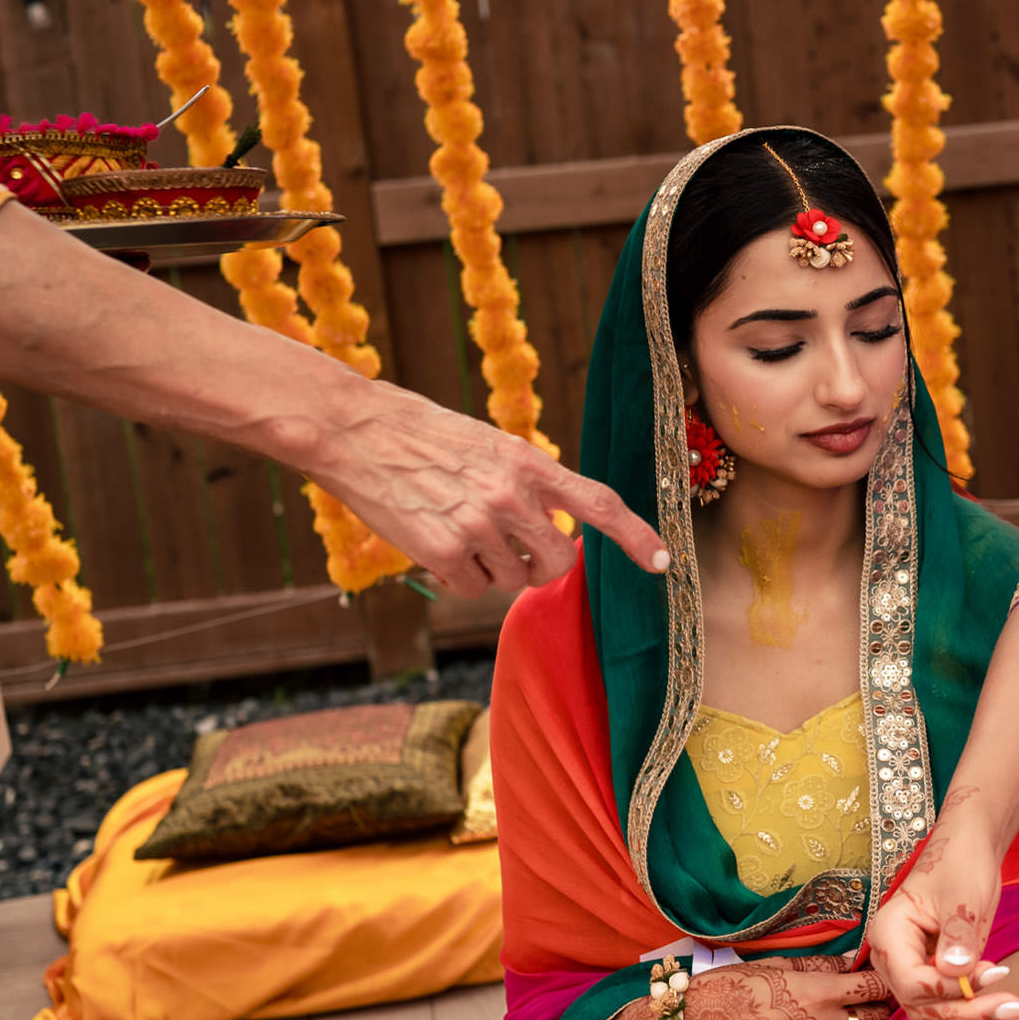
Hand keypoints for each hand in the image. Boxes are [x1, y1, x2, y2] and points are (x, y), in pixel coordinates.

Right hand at [306, 379, 667, 595]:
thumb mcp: (491, 446)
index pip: (600, 504)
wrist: (357, 430)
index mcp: (530, 463)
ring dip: (489, 569)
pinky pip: (471, 589)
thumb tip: (555, 532)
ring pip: (510, 579)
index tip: (661, 562)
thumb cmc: (425, 437)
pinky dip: (456, 577)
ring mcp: (478, 524)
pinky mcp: (442, 551)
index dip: (635, 535)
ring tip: (456, 529)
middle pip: (556, 561)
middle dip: (538, 566)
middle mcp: (512, 495)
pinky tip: (433, 543)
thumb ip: (527, 484)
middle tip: (509, 551)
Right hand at [683, 959, 892, 1019]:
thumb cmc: (737, 985)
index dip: (885, 975)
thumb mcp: (780, 963)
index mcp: (820, 990)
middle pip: (876, 1016)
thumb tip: (852, 957)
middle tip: (878, 987)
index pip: (873, 985)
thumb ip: (820, 963)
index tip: (886, 965)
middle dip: (883, 1002)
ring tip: (858, 1005)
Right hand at [869, 809, 1018, 1019]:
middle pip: (925, 1006)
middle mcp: (896, 960)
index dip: (950, 990)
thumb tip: (956, 972)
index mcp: (888, 936)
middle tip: (1015, 1007)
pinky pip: (957, 1005)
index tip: (993, 977)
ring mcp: (916, 971)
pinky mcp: (939, 978)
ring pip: (942, 1013)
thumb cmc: (960, 862)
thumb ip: (957, 934)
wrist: (969, 849)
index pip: (912, 982)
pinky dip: (986, 1018)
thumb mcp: (962, 896)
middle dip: (970, 1012)